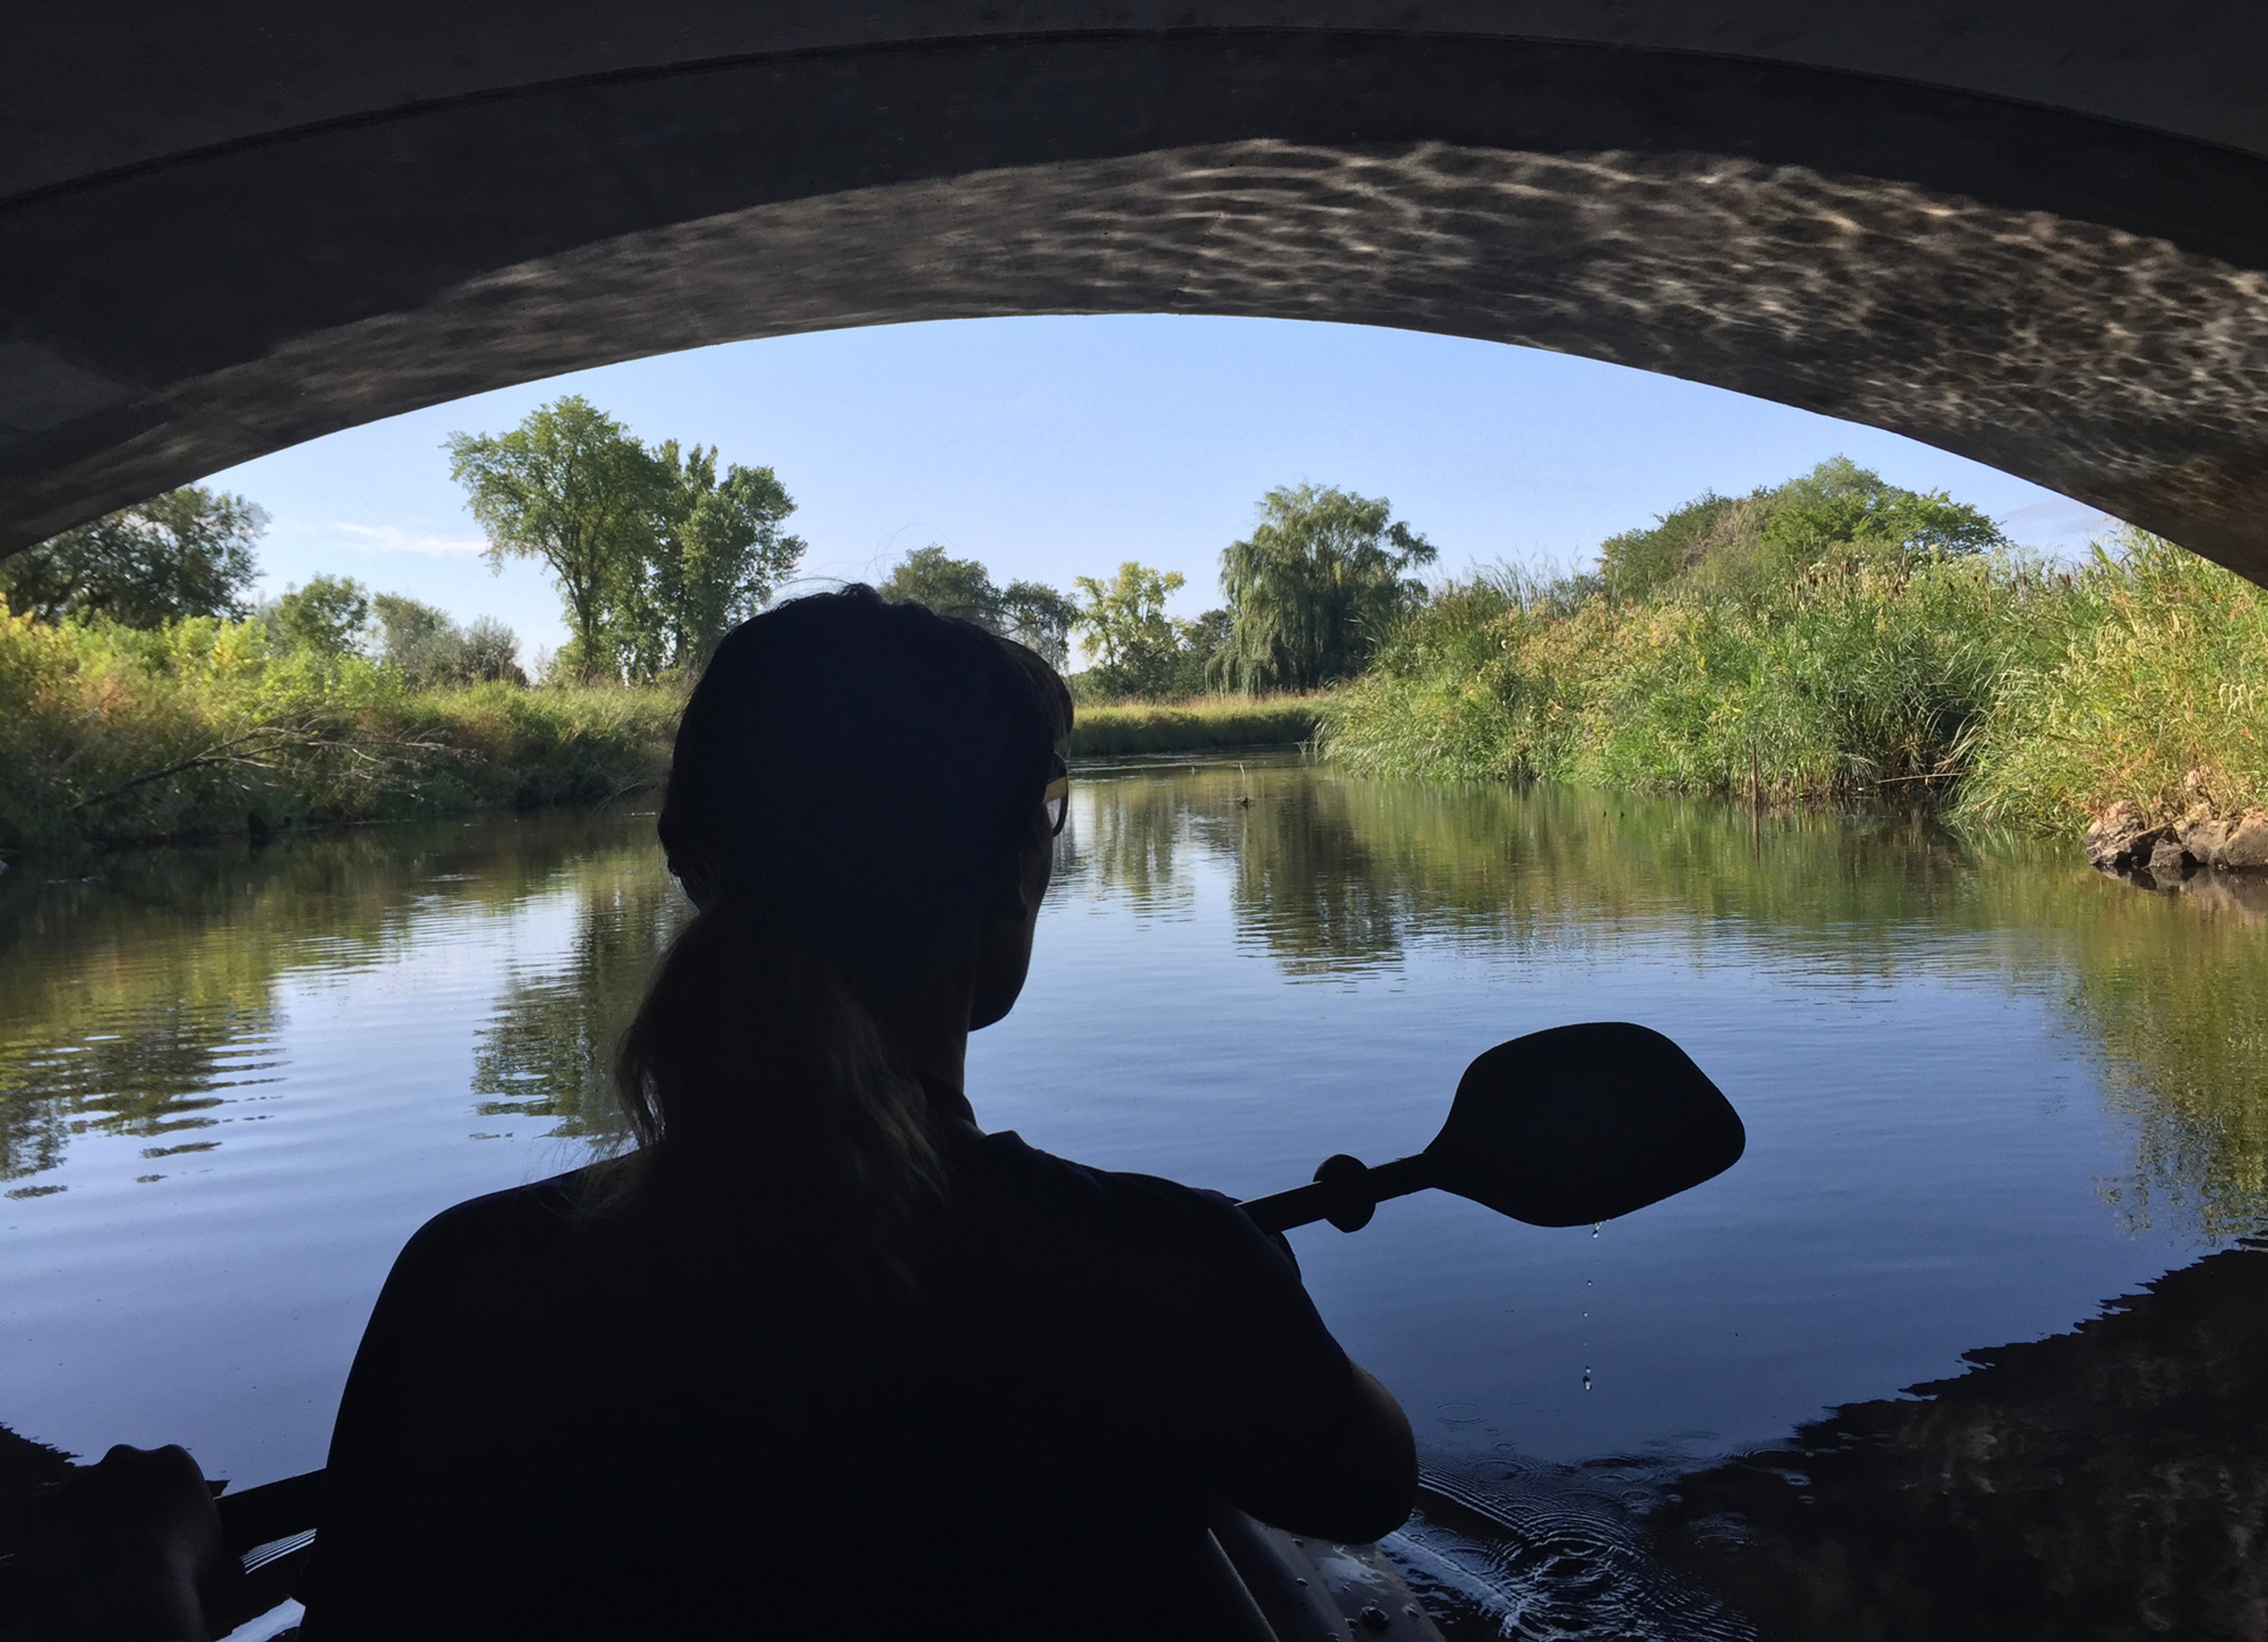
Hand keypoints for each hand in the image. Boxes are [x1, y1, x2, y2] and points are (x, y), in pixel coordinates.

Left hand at [15, 1445, 245, 1641]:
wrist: (127, 1596)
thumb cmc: (183, 1577)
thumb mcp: (219, 1558)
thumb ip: (219, 1550)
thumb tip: (234, 1569)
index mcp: (172, 1462)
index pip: (160, 1471)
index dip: (154, 1502)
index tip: (153, 1529)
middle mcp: (124, 1459)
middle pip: (115, 1477)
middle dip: (115, 1502)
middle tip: (118, 1543)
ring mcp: (78, 1480)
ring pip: (75, 1495)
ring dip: (78, 1518)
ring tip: (85, 1558)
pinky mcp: (40, 1505)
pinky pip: (39, 1516)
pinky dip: (44, 1535)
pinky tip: (59, 1561)